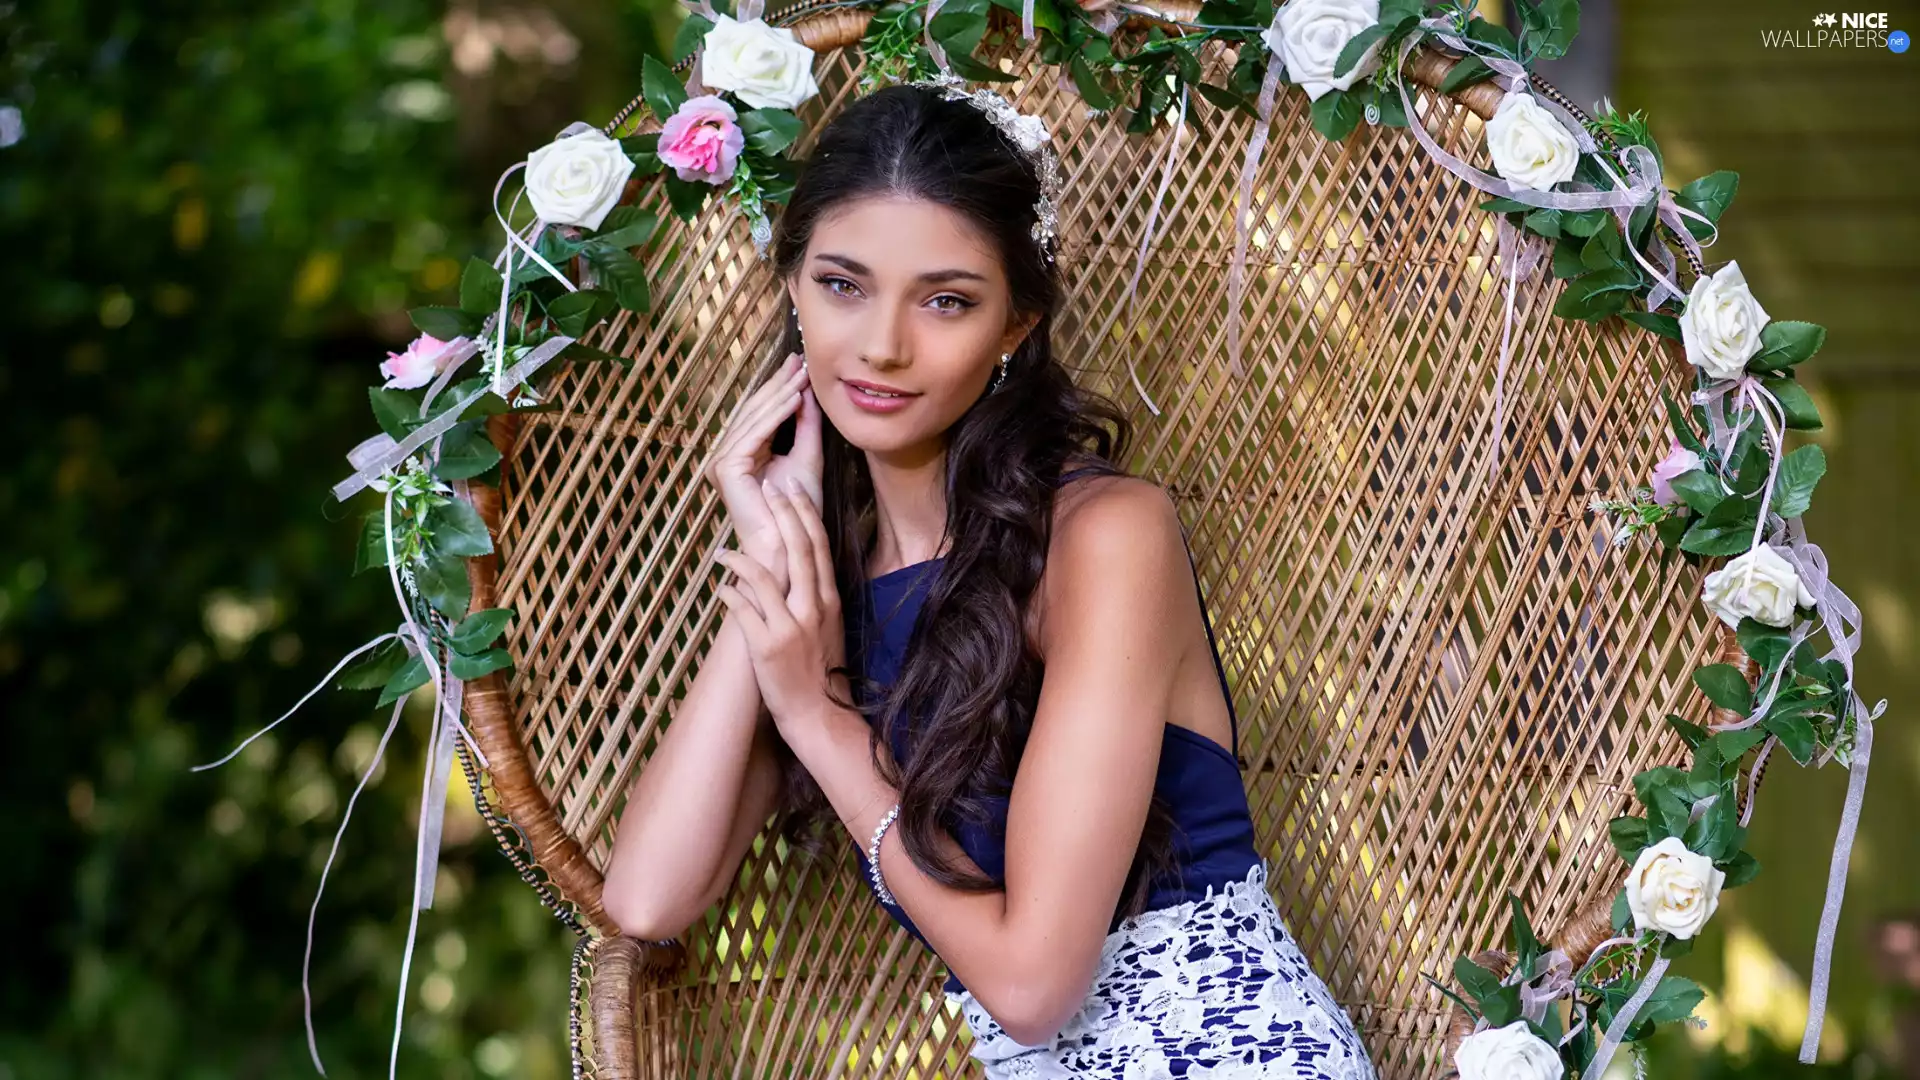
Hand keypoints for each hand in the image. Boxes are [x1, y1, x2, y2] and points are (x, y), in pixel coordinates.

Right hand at [705, 351, 822, 591]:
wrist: (790, 543)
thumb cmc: (798, 510)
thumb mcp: (807, 457)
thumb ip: (805, 426)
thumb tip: (805, 392)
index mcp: (741, 455)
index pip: (761, 414)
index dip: (780, 388)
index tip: (800, 365)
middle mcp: (727, 456)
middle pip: (754, 412)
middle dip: (779, 384)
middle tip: (800, 360)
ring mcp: (723, 463)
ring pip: (754, 419)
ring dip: (779, 394)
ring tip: (801, 375)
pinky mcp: (727, 469)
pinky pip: (755, 434)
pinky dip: (775, 415)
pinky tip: (794, 397)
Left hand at [713, 476, 846, 733]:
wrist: (819, 714)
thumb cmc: (821, 670)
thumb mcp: (829, 625)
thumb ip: (816, 594)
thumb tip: (798, 563)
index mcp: (829, 599)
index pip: (818, 545)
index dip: (804, 512)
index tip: (791, 487)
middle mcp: (813, 608)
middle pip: (798, 549)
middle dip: (781, 514)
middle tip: (767, 486)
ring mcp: (790, 627)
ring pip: (764, 577)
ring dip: (739, 558)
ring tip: (722, 551)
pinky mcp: (767, 647)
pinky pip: (742, 610)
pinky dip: (729, 594)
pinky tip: (719, 588)